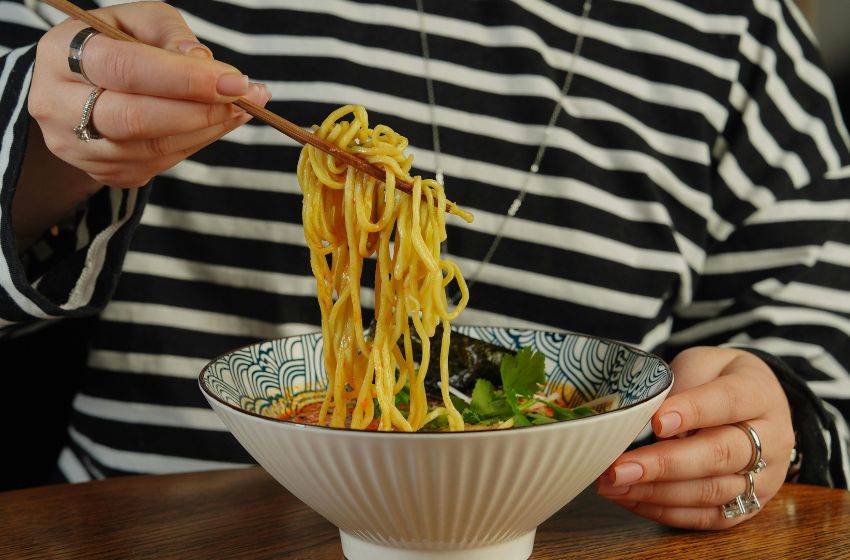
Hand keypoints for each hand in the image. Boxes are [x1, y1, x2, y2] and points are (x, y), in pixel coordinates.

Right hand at [15, 2, 270, 246]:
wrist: (74, 88)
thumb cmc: (112, 45)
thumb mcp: (136, 21)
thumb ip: (169, 33)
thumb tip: (202, 62)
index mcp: (61, 55)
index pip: (126, 70)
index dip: (184, 79)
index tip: (235, 80)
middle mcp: (58, 107)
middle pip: (136, 119)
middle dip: (200, 110)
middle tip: (246, 98)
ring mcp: (78, 148)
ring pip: (152, 148)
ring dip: (208, 128)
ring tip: (243, 107)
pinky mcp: (104, 172)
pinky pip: (160, 163)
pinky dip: (197, 142)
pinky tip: (219, 122)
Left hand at [595, 346, 794, 529]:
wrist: (754, 402)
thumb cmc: (717, 378)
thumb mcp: (702, 363)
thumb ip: (681, 385)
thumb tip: (644, 417)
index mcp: (759, 393)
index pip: (728, 402)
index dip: (692, 412)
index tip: (656, 422)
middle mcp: (771, 439)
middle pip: (719, 455)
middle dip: (664, 465)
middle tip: (620, 467)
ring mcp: (763, 478)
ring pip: (711, 492)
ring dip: (656, 492)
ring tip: (613, 484)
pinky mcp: (747, 506)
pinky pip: (707, 517)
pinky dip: (664, 512)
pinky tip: (630, 498)